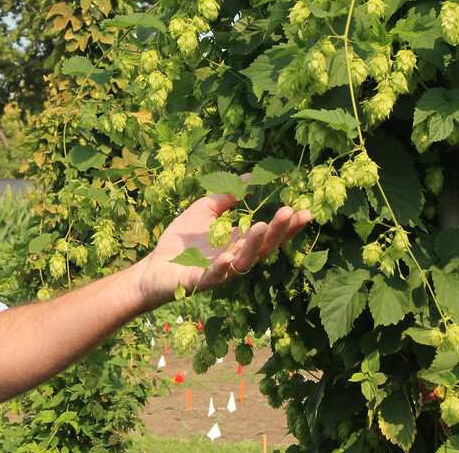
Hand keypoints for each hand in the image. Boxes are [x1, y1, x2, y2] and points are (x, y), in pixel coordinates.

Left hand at [132, 191, 311, 310]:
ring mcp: (219, 272)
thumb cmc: (182, 241)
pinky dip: (222, 269)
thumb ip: (228, 196)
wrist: (153, 267)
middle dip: (279, 231)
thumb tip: (252, 177)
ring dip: (254, 245)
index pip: (269, 235)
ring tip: (263, 226)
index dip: (288, 226)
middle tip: (291, 212)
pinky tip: (228, 257)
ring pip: (243, 261)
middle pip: (263, 248)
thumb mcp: (206, 210)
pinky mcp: (199, 281)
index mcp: (239, 244)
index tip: (305, 210)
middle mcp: (235, 259)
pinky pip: (214, 276)